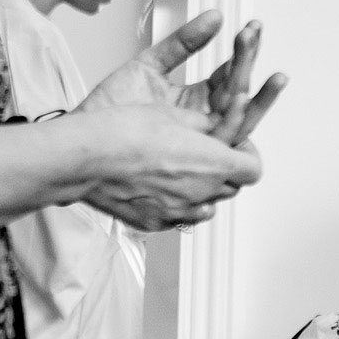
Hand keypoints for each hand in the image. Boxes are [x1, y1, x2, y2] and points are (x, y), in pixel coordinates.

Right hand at [76, 102, 259, 231]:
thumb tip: (215, 127)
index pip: (253, 169)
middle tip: (207, 155)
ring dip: (203, 190)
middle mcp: (202, 193)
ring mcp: (179, 212)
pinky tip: (161, 186)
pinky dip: (178, 204)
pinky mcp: (155, 223)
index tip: (236, 147)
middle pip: (232, 187)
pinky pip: (179, 217)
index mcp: (214, 163)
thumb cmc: (126, 132)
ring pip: (207, 205)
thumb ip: (205, 125)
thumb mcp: (175, 114)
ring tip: (182, 170)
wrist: (85, 158)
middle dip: (225, 171)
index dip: (247, 156)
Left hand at [82, 11, 286, 147]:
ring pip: (241, 115)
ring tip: (259, 61)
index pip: (230, 76)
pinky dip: (235, 114)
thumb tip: (215, 17)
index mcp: (195, 102)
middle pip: (241, 93)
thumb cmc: (108, 110)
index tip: (251, 28)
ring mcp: (199, 138)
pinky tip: (240, 92)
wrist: (83, 138)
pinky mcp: (192, 152)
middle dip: (250, 60)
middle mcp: (201, 121)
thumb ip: (183, 42)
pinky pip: (222, 137)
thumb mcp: (149, 65)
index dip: (243, 51)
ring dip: (257, 88)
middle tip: (255, 33)